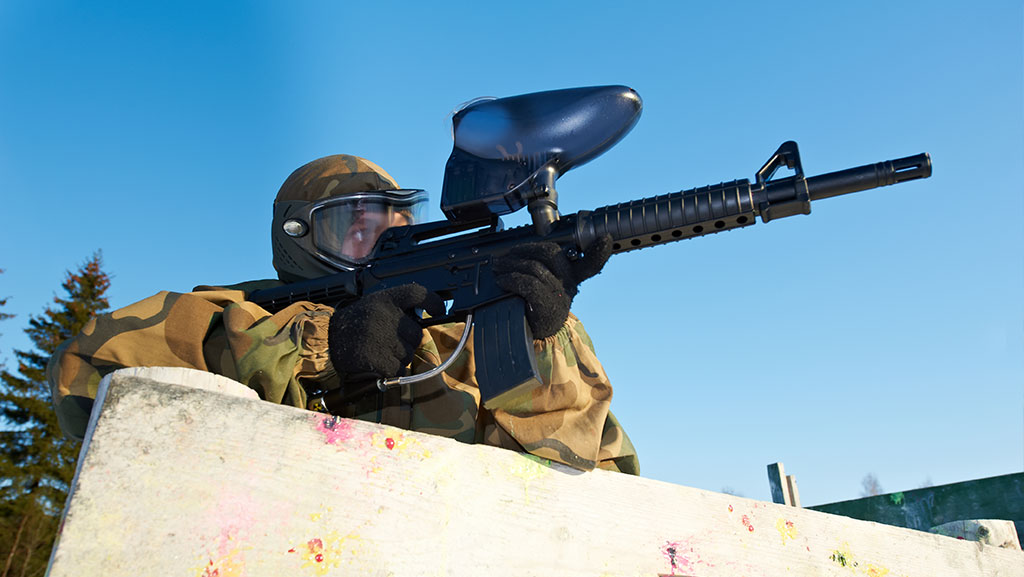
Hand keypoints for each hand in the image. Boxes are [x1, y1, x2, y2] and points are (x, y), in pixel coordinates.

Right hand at [328, 283, 444, 380]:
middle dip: (407, 341)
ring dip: (399, 356)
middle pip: (417, 333)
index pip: (416, 293)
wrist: (326, 342)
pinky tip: (376, 361)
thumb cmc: (354, 326)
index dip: (433, 301)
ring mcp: (381, 338)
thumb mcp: (373, 307)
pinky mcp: (379, 360)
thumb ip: (397, 310)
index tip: (440, 309)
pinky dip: (391, 369)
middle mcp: (384, 316)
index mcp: (384, 300)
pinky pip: (399, 369)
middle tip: (387, 340)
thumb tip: (426, 319)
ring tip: (378, 350)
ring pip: (409, 353)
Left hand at [492, 235, 612, 338]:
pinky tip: (502, 281)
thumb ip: (537, 269)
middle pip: (550, 253)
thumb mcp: (539, 287)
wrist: (527, 338)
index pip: (590, 264)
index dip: (599, 253)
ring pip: (534, 267)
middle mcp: (568, 286)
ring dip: (510, 264)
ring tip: (498, 267)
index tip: (606, 240)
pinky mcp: (546, 306)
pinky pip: (528, 283)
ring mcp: (559, 296)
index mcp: (571, 278)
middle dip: (524, 249)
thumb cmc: (531, 308)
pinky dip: (511, 278)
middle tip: (506, 255)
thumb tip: (513, 253)